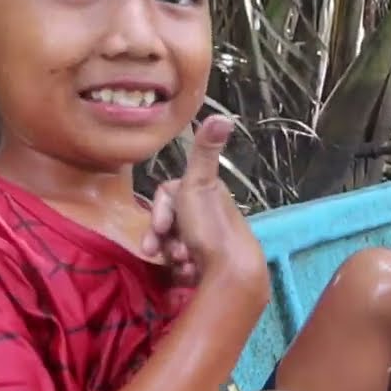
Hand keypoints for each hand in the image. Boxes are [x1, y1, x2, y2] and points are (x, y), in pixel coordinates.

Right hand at [140, 115, 265, 287]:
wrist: (230, 272)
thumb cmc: (211, 226)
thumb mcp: (200, 183)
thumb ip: (205, 151)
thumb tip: (222, 116)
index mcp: (209, 194)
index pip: (169, 198)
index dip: (159, 213)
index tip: (160, 228)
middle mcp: (211, 216)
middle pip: (171, 222)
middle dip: (164, 238)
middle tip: (167, 252)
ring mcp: (211, 242)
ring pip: (175, 244)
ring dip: (171, 254)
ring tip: (181, 264)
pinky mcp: (211, 266)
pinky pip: (184, 265)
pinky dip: (181, 269)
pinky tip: (188, 274)